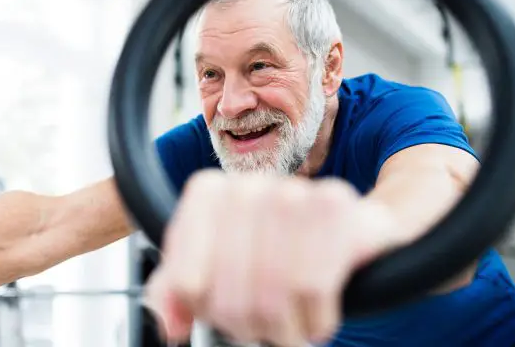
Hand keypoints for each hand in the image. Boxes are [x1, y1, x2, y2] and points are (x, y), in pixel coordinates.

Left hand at [143, 170, 400, 346]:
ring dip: (284, 329)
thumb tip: (168, 325)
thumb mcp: (213, 266)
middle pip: (229, 296)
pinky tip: (316, 312)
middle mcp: (245, 186)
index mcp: (207, 193)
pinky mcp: (333, 207)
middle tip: (264, 325)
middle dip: (248, 325)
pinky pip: (311, 289)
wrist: (346, 226)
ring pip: (270, 296)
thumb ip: (173, 291)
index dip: (208, 310)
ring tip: (290, 324)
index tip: (222, 309)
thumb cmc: (275, 248)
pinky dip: (316, 319)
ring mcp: (290, 192)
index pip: (187, 283)